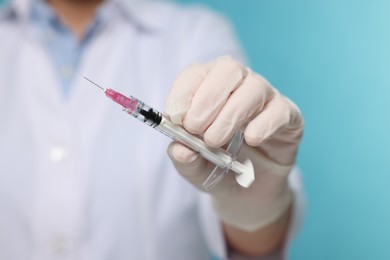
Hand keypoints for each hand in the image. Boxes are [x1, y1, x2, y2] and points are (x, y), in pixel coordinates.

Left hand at [164, 56, 303, 231]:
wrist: (246, 191)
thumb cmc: (215, 166)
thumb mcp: (192, 167)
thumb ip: (183, 157)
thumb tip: (180, 148)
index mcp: (208, 87)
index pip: (196, 73)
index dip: (183, 92)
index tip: (175, 117)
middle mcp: (238, 85)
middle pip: (227, 70)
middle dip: (207, 99)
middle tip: (195, 128)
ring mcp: (265, 98)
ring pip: (253, 88)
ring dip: (231, 114)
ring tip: (215, 141)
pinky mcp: (288, 116)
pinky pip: (280, 111)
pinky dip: (263, 124)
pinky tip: (251, 140)